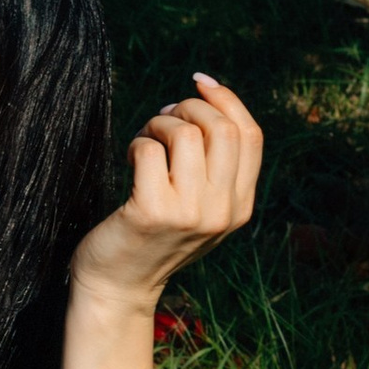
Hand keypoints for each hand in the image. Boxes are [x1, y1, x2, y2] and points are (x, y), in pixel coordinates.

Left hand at [70, 71, 261, 310]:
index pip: (250, 136)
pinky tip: (130, 160)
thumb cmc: (152, 236)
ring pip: (185, 133)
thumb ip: (213, 166)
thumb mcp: (199, 206)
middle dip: (188, 108)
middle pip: (221, 128)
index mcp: (241, 206)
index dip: (227, 100)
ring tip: (145, 140)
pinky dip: (137, 143)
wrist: (118, 285)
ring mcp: (190, 213)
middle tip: (163, 117)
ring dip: (158, 123)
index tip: (200, 82)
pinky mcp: (153, 212)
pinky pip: (149, 150)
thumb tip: (203, 97)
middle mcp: (222, 211)